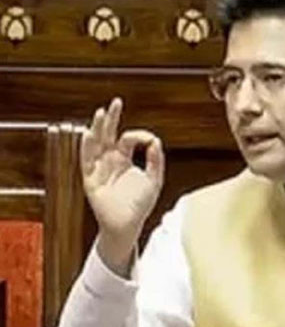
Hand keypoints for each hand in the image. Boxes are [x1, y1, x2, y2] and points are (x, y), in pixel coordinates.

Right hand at [80, 98, 164, 268]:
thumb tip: (156, 140)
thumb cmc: (140, 204)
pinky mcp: (91, 179)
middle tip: (116, 102)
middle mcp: (109, 160)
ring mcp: (99, 168)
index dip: (139, 135)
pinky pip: (87, 161)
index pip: (128, 139)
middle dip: (111, 118)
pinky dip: (87, 148)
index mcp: (124, 159)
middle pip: (108, 134)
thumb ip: (156, 161)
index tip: (150, 140)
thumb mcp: (154, 180)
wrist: (128, 224)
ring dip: (97, 128)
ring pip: (96, 144)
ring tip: (101, 112)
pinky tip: (89, 134)